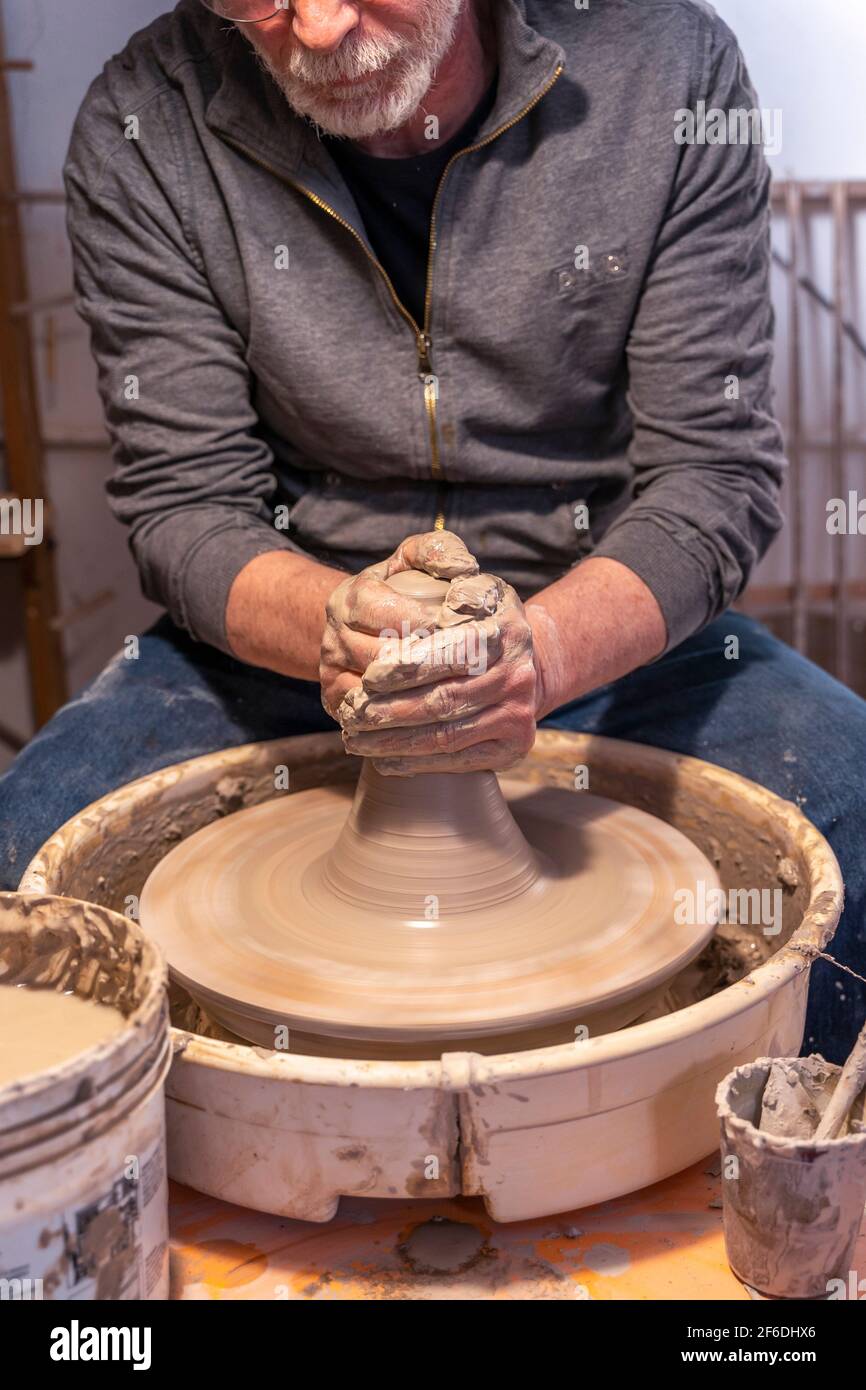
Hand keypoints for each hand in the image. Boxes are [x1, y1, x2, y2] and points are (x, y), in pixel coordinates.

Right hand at [319, 530, 479, 722]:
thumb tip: (465, 567)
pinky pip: (372, 719)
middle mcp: (333, 638)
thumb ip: (437, 551)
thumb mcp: (413, 560)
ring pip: (378, 691)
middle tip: (475, 665)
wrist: (359, 630)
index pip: (385, 611)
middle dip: (430, 660)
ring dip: (422, 693)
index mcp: (349, 600)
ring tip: (466, 690)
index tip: (463, 625)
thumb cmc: (398, 591)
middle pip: (382, 656)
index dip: (426, 619)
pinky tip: (444, 717)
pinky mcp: (338, 705)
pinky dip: (408, 720)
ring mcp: (332, 674)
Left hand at [328, 540, 540, 775]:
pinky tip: (382, 757)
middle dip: (391, 710)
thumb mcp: (463, 573)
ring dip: (394, 741)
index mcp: (504, 629)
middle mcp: (518, 673)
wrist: (525, 660)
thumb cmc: (476, 614)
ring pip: (445, 734)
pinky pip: (457, 759)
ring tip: (356, 737)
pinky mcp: (514, 746)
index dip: (410, 666)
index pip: (453, 652)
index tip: (371, 675)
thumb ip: (440, 556)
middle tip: (353, 713)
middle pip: (443, 699)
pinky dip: (415, 762)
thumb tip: (444, 573)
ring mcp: (518, 713)